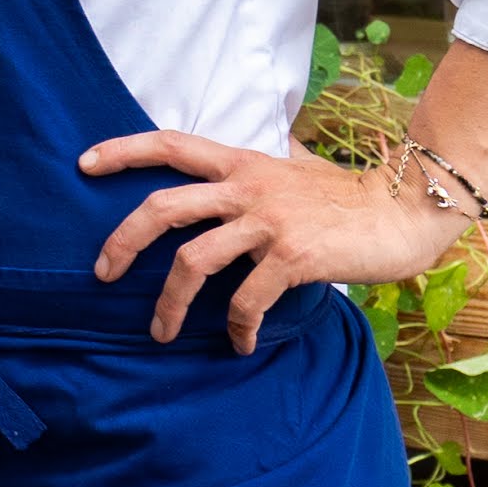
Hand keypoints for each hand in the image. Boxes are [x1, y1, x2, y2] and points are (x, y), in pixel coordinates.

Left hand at [79, 128, 461, 349]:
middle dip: (122, 241)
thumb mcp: (294, 171)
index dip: (122, 149)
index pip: (170, 143)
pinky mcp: (293, 257)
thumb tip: (226, 179)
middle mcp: (248, 187)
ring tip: (159, 332)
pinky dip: (235, 328)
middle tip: (102, 273)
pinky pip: (244, 300)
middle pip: (162, 207)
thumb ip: (257, 174)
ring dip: (168, 304)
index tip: (83, 164)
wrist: (404, 211)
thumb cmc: (348, 197)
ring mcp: (269, 221)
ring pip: (192, 262)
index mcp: (242, 163)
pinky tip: (239, 343)